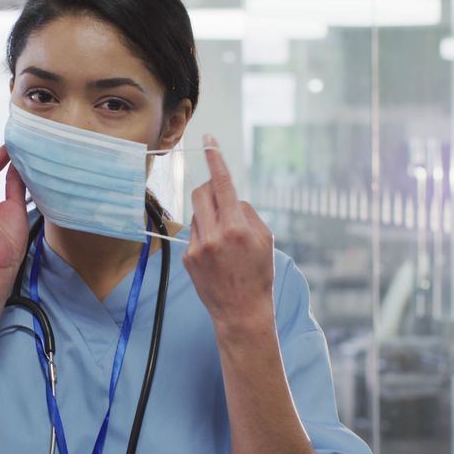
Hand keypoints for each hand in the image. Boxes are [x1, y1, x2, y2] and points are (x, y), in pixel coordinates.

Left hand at [183, 135, 275, 330]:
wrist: (242, 312)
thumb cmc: (258, 274)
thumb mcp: (265, 239)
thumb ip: (247, 213)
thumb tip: (231, 199)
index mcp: (236, 227)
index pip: (223, 184)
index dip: (215, 159)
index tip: (208, 140)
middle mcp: (214, 235)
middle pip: (201, 193)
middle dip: (209, 190)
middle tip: (220, 198)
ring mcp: (198, 247)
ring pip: (197, 214)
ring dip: (209, 216)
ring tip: (224, 240)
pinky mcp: (188, 258)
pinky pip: (194, 234)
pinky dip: (205, 237)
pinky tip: (216, 257)